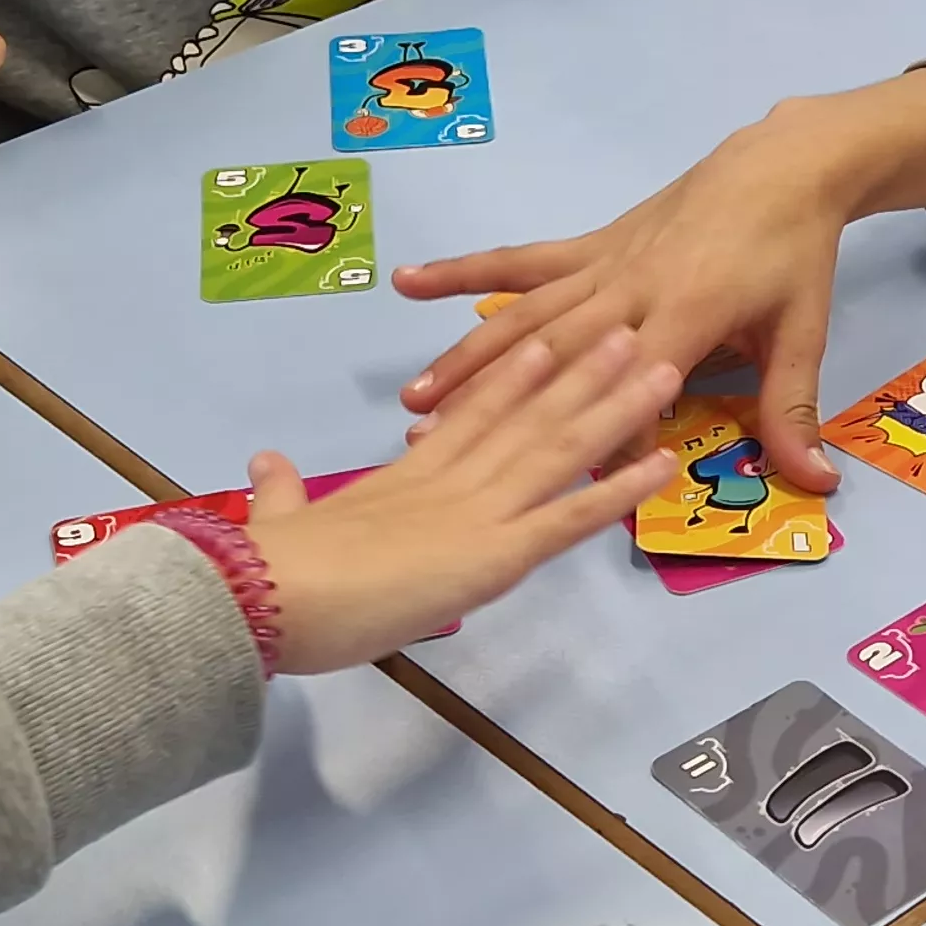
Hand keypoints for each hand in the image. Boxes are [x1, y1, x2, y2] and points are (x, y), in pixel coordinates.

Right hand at [237, 328, 679, 669]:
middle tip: (630, 329)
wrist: (264, 596)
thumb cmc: (273, 572)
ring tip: (662, 368)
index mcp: (404, 478)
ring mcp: (478, 512)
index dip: (510, 377)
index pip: (468, 416)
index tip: (543, 336)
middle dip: (582, 372)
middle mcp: (451, 481)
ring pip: (559, 449)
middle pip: (528, 415)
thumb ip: (280, 493)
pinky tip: (659, 467)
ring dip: (614, 408)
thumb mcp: (279, 523)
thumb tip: (263, 462)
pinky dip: (619, 491)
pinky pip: (569, 517)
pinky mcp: (494, 553)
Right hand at [393, 69, 925, 493]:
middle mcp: (631, 290)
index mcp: (686, 315)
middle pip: (554, 352)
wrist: (781, 167)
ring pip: (525, 313)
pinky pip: (524, 262)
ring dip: (469, 353)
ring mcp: (604, 264)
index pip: (634, 387)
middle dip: (496, 401)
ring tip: (415, 395)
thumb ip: (793, 410)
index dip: (601, 437)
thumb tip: (816, 483)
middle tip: (435, 445)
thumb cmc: (792, 255)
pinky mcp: (591, 245)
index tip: (559, 488)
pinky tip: (411, 282)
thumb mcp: (802, 333)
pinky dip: (468, 271)